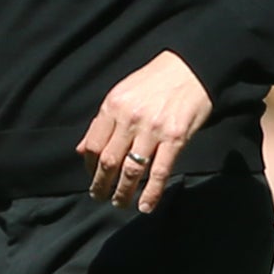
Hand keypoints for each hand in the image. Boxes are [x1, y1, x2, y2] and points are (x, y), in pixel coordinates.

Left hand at [78, 51, 211, 211]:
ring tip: (120, 203)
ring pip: (132, 170)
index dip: (89, 167)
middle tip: (100, 197)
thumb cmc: (155, 81)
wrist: (192, 67)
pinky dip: (151, 192)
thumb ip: (103, 122)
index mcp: (113, 106)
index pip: (93, 145)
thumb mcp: (122, 93)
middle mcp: (129, 119)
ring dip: (123, 192)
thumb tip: (82, 150)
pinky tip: (145, 206)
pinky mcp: (175, 138)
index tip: (92, 177)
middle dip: (101, 185)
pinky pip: (159, 172)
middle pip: (108, 161)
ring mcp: (153, 129)